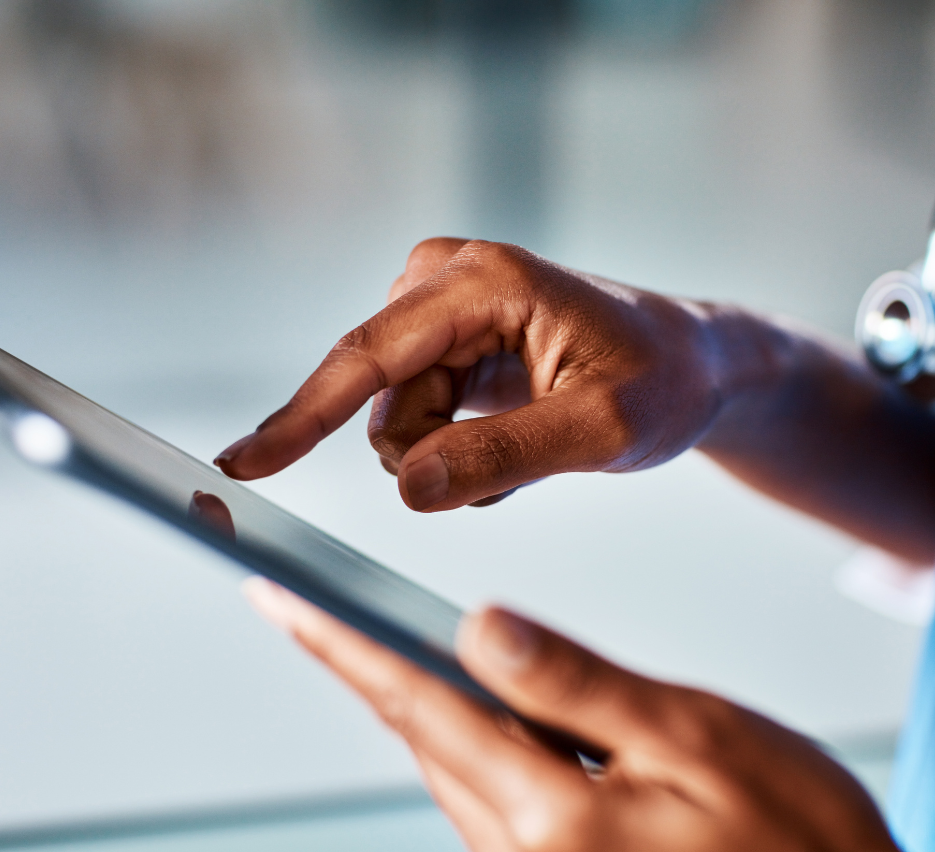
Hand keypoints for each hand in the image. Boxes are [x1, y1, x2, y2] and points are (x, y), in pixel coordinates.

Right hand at [216, 238, 729, 509]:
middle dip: (432, 455)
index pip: (368, 357)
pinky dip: (460, 450)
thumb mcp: (603, 429)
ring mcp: (440, 312)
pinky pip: (417, 421)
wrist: (694, 365)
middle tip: (517, 459)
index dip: (301, 417)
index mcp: (481, 282)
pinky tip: (515, 439)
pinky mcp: (445, 343)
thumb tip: (407, 488)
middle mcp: (444, 280)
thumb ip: (505, 456)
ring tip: (528, 445)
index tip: (240, 466)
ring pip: (395, 422)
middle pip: (380, 404)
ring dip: (453, 457)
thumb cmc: (664, 383)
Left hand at [243, 577, 934, 851]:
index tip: (278, 597)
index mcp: (552, 823)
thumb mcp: (696, 736)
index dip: (341, 642)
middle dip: (389, 667)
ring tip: (476, 661)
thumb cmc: (800, 842)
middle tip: (338, 604)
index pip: (418, 707)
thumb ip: (575, 682)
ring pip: (462, 776)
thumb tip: (480, 626)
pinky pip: (498, 815)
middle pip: (429, 742)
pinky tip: (534, 733)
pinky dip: (498, 759)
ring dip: (453, 712)